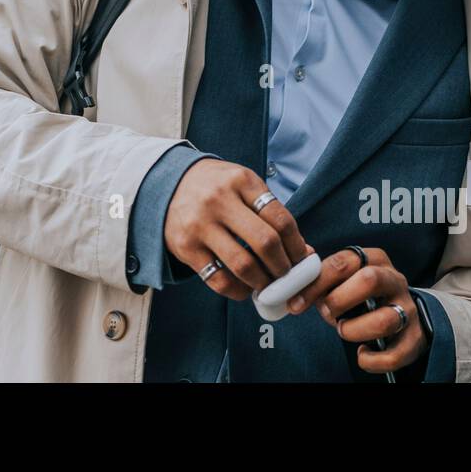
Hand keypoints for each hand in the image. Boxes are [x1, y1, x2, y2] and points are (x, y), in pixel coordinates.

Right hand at [164, 160, 309, 300]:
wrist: (168, 183)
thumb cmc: (217, 187)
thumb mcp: (243, 184)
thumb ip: (270, 212)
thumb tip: (302, 252)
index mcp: (241, 181)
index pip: (280, 219)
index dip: (297, 245)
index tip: (301, 259)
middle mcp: (219, 200)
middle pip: (265, 243)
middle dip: (283, 267)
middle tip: (287, 276)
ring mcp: (200, 224)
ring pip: (243, 265)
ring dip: (263, 282)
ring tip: (268, 285)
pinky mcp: (186, 247)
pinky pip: (219, 279)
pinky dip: (238, 291)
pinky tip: (245, 288)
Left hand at [287, 247, 426, 373]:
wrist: (405, 310)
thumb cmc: (363, 293)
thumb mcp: (346, 278)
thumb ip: (323, 278)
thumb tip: (293, 287)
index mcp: (374, 259)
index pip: (343, 262)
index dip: (316, 283)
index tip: (296, 303)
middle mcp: (394, 280)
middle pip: (369, 280)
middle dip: (339, 300)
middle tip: (326, 314)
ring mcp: (408, 308)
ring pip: (385, 319)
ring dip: (355, 330)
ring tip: (343, 331)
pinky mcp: (415, 337)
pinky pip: (395, 353)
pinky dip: (373, 360)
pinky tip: (361, 355)